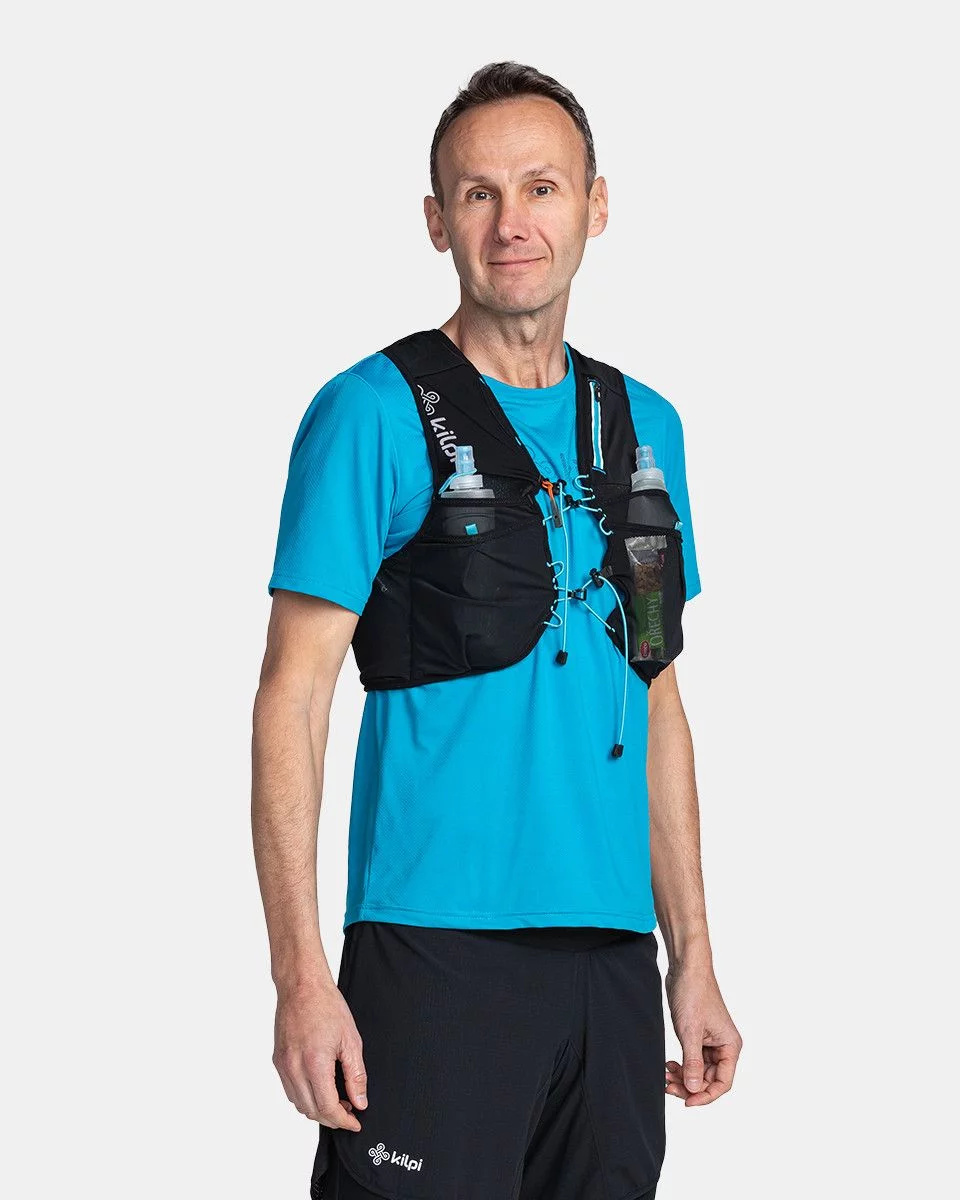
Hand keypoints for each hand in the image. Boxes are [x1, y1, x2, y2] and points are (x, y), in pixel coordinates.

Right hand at [273, 980, 368, 1129]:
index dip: (343, 1120)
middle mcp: (294, 1068)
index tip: (355, 1122)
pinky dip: (305, 1097)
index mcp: (314, 1062)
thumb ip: (356, 1075)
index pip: (327, 1107)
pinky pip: (290, 1090)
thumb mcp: (351, 1040)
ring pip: (299, 1104)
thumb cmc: (327, 1006)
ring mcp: (282, 1065)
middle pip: (311, 1111)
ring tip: (336, 1100)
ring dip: (317, 1109)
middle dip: (332, 1118)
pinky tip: (319, 1088)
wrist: (301, 985)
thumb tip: (360, 1102)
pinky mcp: (277, 1061)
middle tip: (349, 1111)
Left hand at [663, 963, 741, 1106]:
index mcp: (730, 1046)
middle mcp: (724, 1046)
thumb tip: (693, 1089)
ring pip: (699, 1070)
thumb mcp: (690, 1032)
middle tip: (668, 1086)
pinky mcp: (698, 1035)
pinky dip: (681, 1064)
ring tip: (665, 1075)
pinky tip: (669, 1064)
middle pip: (709, 1079)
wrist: (686, 968)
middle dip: (690, 1085)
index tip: (686, 1101)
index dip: (705, 1096)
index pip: (722, 1083)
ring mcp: (711, 1041)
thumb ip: (692, 1063)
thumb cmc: (694, 993)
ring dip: (683, 1076)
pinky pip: (692, 1059)